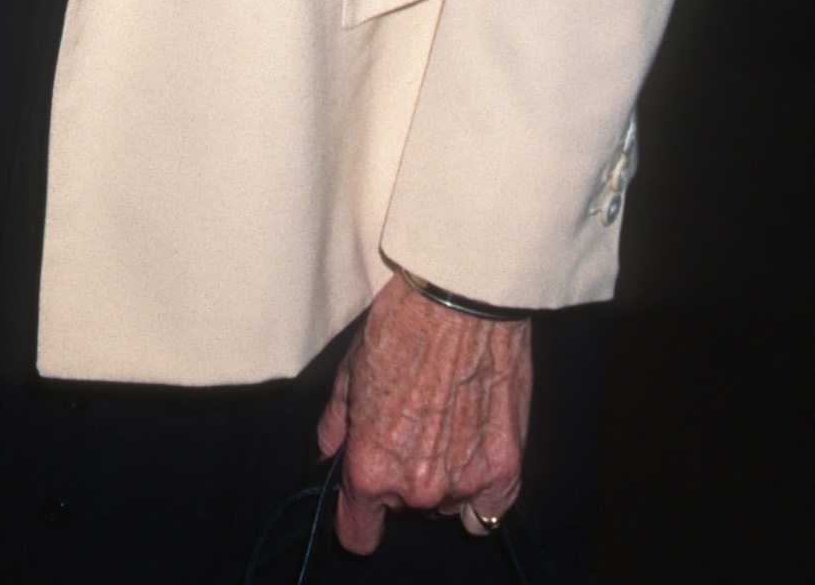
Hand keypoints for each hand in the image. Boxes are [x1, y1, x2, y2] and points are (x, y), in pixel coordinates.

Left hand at [315, 270, 531, 552]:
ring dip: (443, 478)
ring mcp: (466, 484)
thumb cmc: (402, 327)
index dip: (357, 518)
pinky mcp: (507, 472)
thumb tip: (327, 456)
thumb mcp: (350, 371)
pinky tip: (475, 448)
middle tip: (411, 424)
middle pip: (404, 509)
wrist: (462, 300)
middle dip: (402, 477)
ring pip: (446, 504)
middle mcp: (418, 488)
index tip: (362, 503)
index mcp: (372, 467)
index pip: (358, 535)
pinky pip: (488, 509)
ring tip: (446, 422)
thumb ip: (335, 427)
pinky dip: (482, 490)